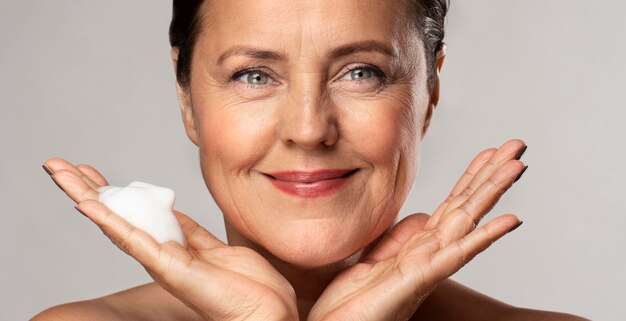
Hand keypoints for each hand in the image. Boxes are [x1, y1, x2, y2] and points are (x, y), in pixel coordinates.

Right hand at [43, 159, 298, 320]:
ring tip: (58, 173)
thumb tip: (172, 212)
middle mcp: (158, 254)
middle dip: (85, 188)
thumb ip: (189, 232)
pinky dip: (108, 221)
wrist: (265, 312)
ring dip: (84, 196)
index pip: (130, 213)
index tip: (89, 169)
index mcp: (169, 247)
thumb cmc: (245, 286)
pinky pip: (134, 241)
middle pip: (114, 215)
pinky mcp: (169, 269)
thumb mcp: (212, 247)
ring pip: (114, 223)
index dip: (108, 191)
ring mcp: (161, 262)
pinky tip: (86, 204)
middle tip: (56, 164)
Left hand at [308, 139, 526, 320]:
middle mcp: (430, 252)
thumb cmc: (353, 302)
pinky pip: (458, 253)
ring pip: (468, 220)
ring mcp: (429, 264)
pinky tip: (510, 219)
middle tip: (517, 144)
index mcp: (418, 245)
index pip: (451, 204)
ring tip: (518, 165)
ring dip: (493, 191)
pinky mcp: (421, 278)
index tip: (489, 151)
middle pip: (466, 205)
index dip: (470, 176)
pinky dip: (486, 235)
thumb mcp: (375, 258)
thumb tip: (423, 215)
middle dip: (491, 174)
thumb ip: (398, 236)